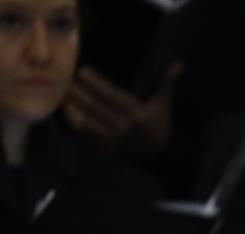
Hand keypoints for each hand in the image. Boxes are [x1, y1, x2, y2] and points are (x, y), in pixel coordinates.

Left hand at [63, 63, 182, 155]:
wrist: (160, 155)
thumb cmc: (161, 124)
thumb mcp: (165, 103)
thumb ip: (167, 83)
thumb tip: (179, 64)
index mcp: (138, 114)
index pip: (114, 96)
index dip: (98, 84)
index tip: (83, 71)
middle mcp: (124, 125)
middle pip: (96, 106)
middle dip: (79, 91)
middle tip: (65, 77)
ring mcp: (113, 137)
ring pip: (88, 119)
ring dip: (73, 105)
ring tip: (62, 91)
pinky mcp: (105, 145)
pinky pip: (86, 132)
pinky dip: (74, 120)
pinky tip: (66, 109)